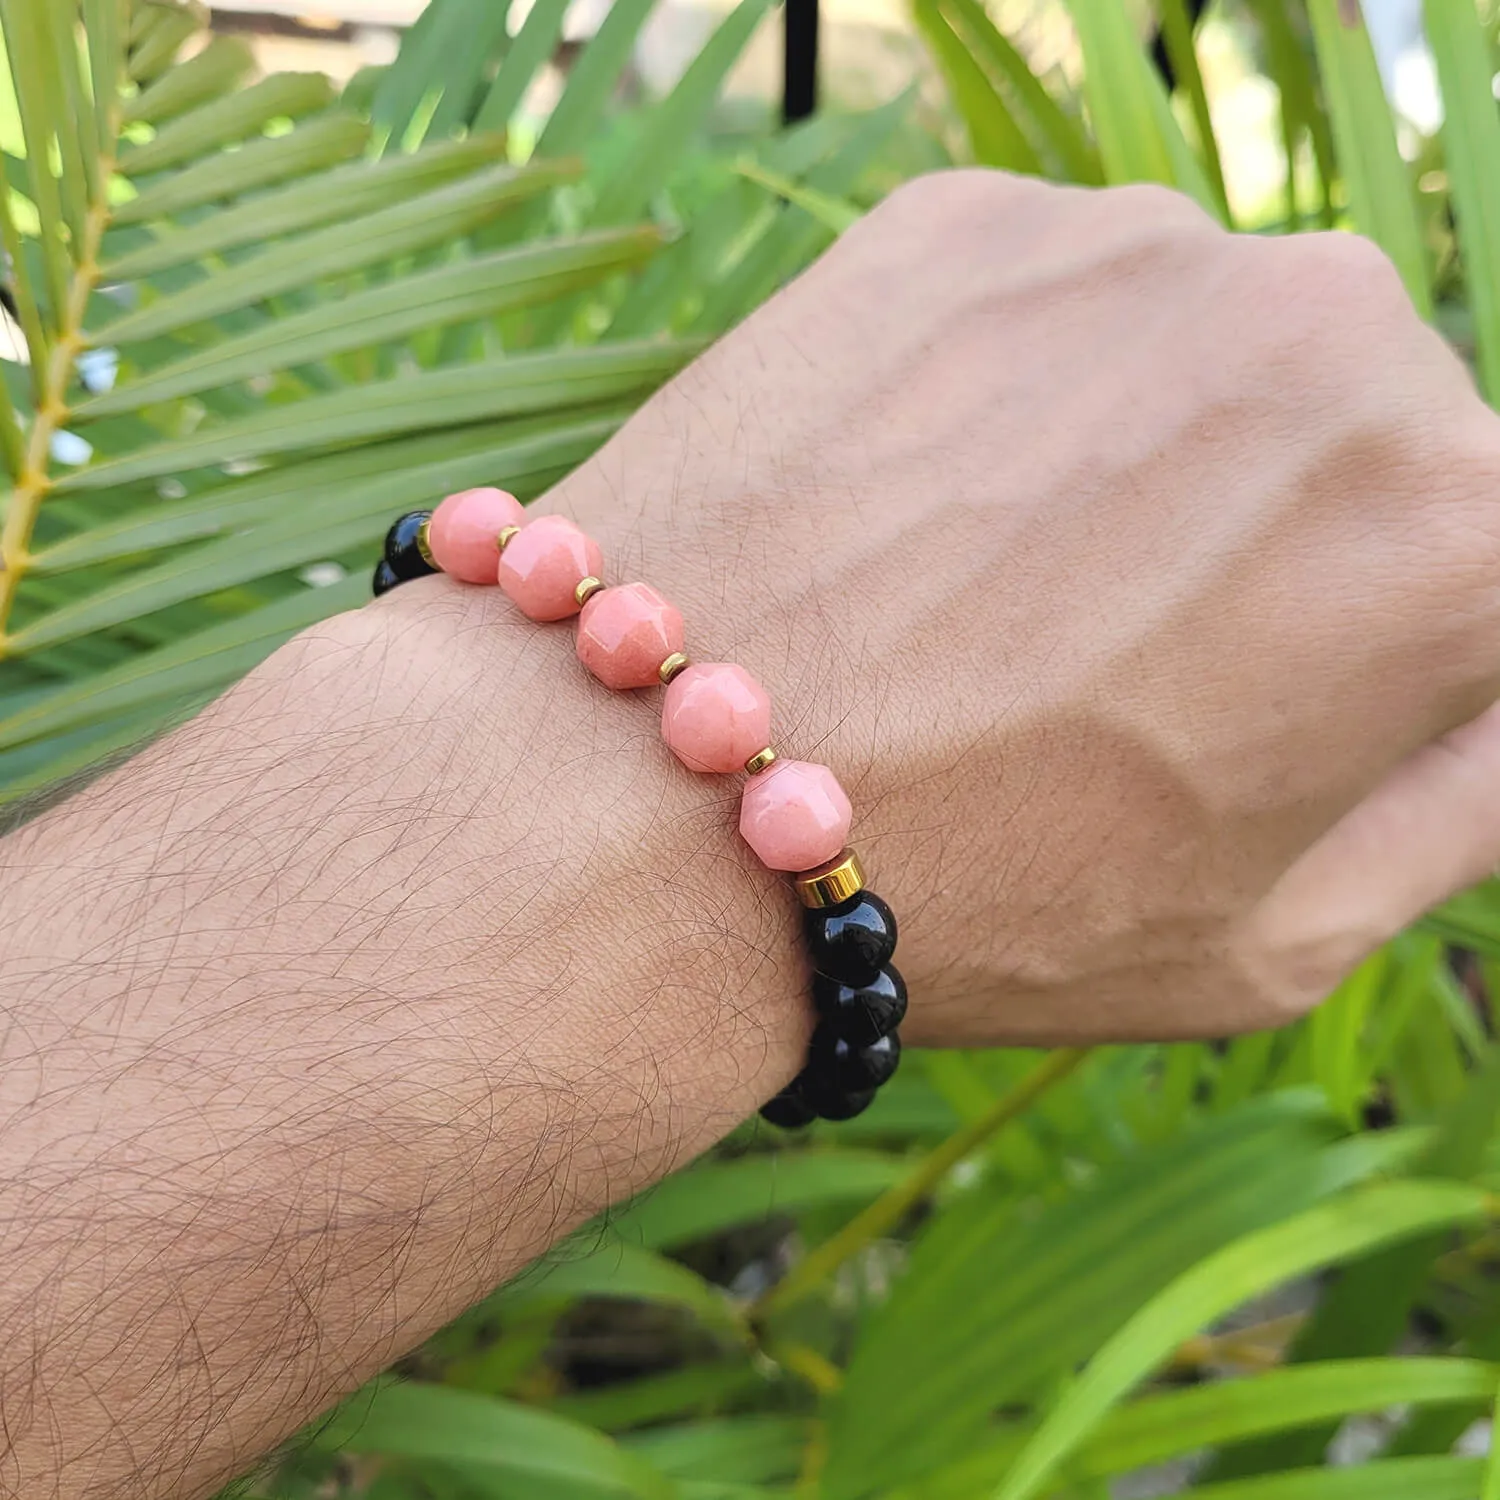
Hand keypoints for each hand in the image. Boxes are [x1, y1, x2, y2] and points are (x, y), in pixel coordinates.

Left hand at [546, 168, 1499, 1043]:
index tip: (1258, 691)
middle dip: (1262, 532)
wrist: (657, 793)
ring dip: (1129, 451)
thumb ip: (1465, 798)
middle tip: (1100, 655)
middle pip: (1347, 430)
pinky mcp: (965, 224)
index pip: (1482, 557)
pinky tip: (909, 512)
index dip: (1371, 645)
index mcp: (1459, 530)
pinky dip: (1001, 393)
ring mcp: (1135, 251)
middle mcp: (1332, 336)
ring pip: (1193, 352)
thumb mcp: (1280, 935)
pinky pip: (1045, 307)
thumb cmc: (978, 901)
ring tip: (983, 591)